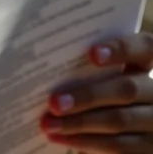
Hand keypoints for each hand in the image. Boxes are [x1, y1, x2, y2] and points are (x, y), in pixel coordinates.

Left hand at [40, 33, 152, 151]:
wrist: (125, 128)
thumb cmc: (100, 91)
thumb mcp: (103, 76)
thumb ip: (87, 66)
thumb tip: (48, 59)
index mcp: (144, 65)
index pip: (145, 47)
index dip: (122, 48)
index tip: (92, 54)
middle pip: (127, 89)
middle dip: (88, 96)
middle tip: (54, 102)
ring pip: (120, 120)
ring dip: (79, 123)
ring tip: (49, 123)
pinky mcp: (150, 150)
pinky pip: (119, 147)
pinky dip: (86, 142)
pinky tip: (61, 137)